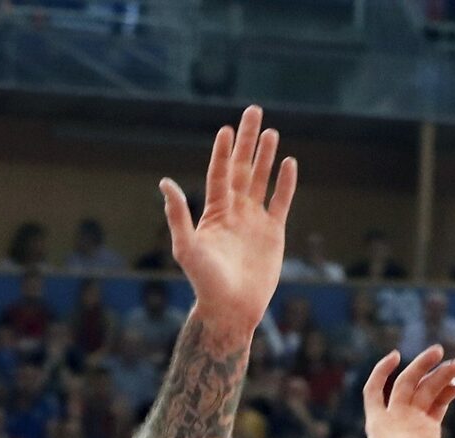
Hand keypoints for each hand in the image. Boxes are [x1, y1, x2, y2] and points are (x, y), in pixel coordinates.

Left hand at [161, 105, 296, 335]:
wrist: (232, 308)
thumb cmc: (205, 281)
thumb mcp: (186, 247)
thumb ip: (177, 214)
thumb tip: (165, 182)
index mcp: (214, 212)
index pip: (219, 173)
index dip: (223, 151)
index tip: (227, 129)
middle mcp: (234, 212)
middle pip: (242, 168)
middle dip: (248, 141)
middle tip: (253, 111)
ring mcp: (255, 221)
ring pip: (262, 180)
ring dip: (266, 156)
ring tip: (271, 132)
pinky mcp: (273, 233)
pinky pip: (281, 202)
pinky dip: (286, 183)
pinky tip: (289, 163)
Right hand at [361, 346, 454, 437]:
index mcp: (426, 431)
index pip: (437, 399)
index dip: (449, 386)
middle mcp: (408, 422)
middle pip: (425, 387)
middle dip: (441, 372)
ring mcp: (392, 420)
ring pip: (404, 383)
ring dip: (420, 365)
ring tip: (438, 350)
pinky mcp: (377, 422)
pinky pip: (373, 392)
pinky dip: (380, 373)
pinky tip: (394, 356)